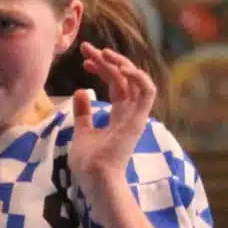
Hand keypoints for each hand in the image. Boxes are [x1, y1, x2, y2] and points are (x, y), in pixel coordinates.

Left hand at [66, 44, 159, 194]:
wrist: (95, 179)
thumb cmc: (88, 163)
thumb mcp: (82, 132)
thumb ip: (83, 114)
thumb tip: (80, 91)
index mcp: (119, 116)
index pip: (115, 84)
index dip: (102, 69)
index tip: (84, 61)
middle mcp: (130, 113)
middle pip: (123, 78)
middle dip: (107, 60)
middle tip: (87, 48)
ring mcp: (136, 116)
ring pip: (137, 80)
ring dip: (123, 63)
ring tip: (103, 53)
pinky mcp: (139, 119)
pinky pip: (147, 91)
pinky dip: (138, 76)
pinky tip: (120, 68)